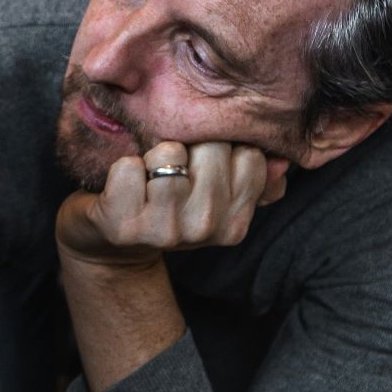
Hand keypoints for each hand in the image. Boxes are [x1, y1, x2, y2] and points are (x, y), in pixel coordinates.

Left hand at [55, 141, 289, 269]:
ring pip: (170, 153)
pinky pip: (128, 167)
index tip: (203, 166)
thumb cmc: (164, 209)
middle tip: (173, 171)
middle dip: (189, 146)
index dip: (222, 148)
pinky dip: (122, 167)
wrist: (109, 245)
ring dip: (153, 156)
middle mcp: (204, 229)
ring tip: (148, 177)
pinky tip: (122, 187)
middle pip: (212, 147)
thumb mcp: (214, 199)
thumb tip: (282, 159)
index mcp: (234, 224)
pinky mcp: (122, 225)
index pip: (250, 155)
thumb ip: (254, 178)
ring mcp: (164, 230)